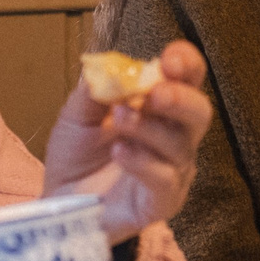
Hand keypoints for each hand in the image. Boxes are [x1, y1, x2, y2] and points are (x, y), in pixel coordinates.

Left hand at [43, 40, 211, 242]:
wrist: (59, 202)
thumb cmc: (77, 155)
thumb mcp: (77, 116)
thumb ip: (93, 91)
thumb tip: (108, 67)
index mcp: (160, 106)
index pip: (188, 78)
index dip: (186, 64)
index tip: (169, 58)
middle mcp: (176, 135)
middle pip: (200, 111)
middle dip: (180, 98)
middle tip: (153, 94)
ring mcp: (173, 170)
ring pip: (180, 144)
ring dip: (149, 128)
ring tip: (118, 120)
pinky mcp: (163, 201)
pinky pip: (164, 178)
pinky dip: (143, 161)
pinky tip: (120, 152)